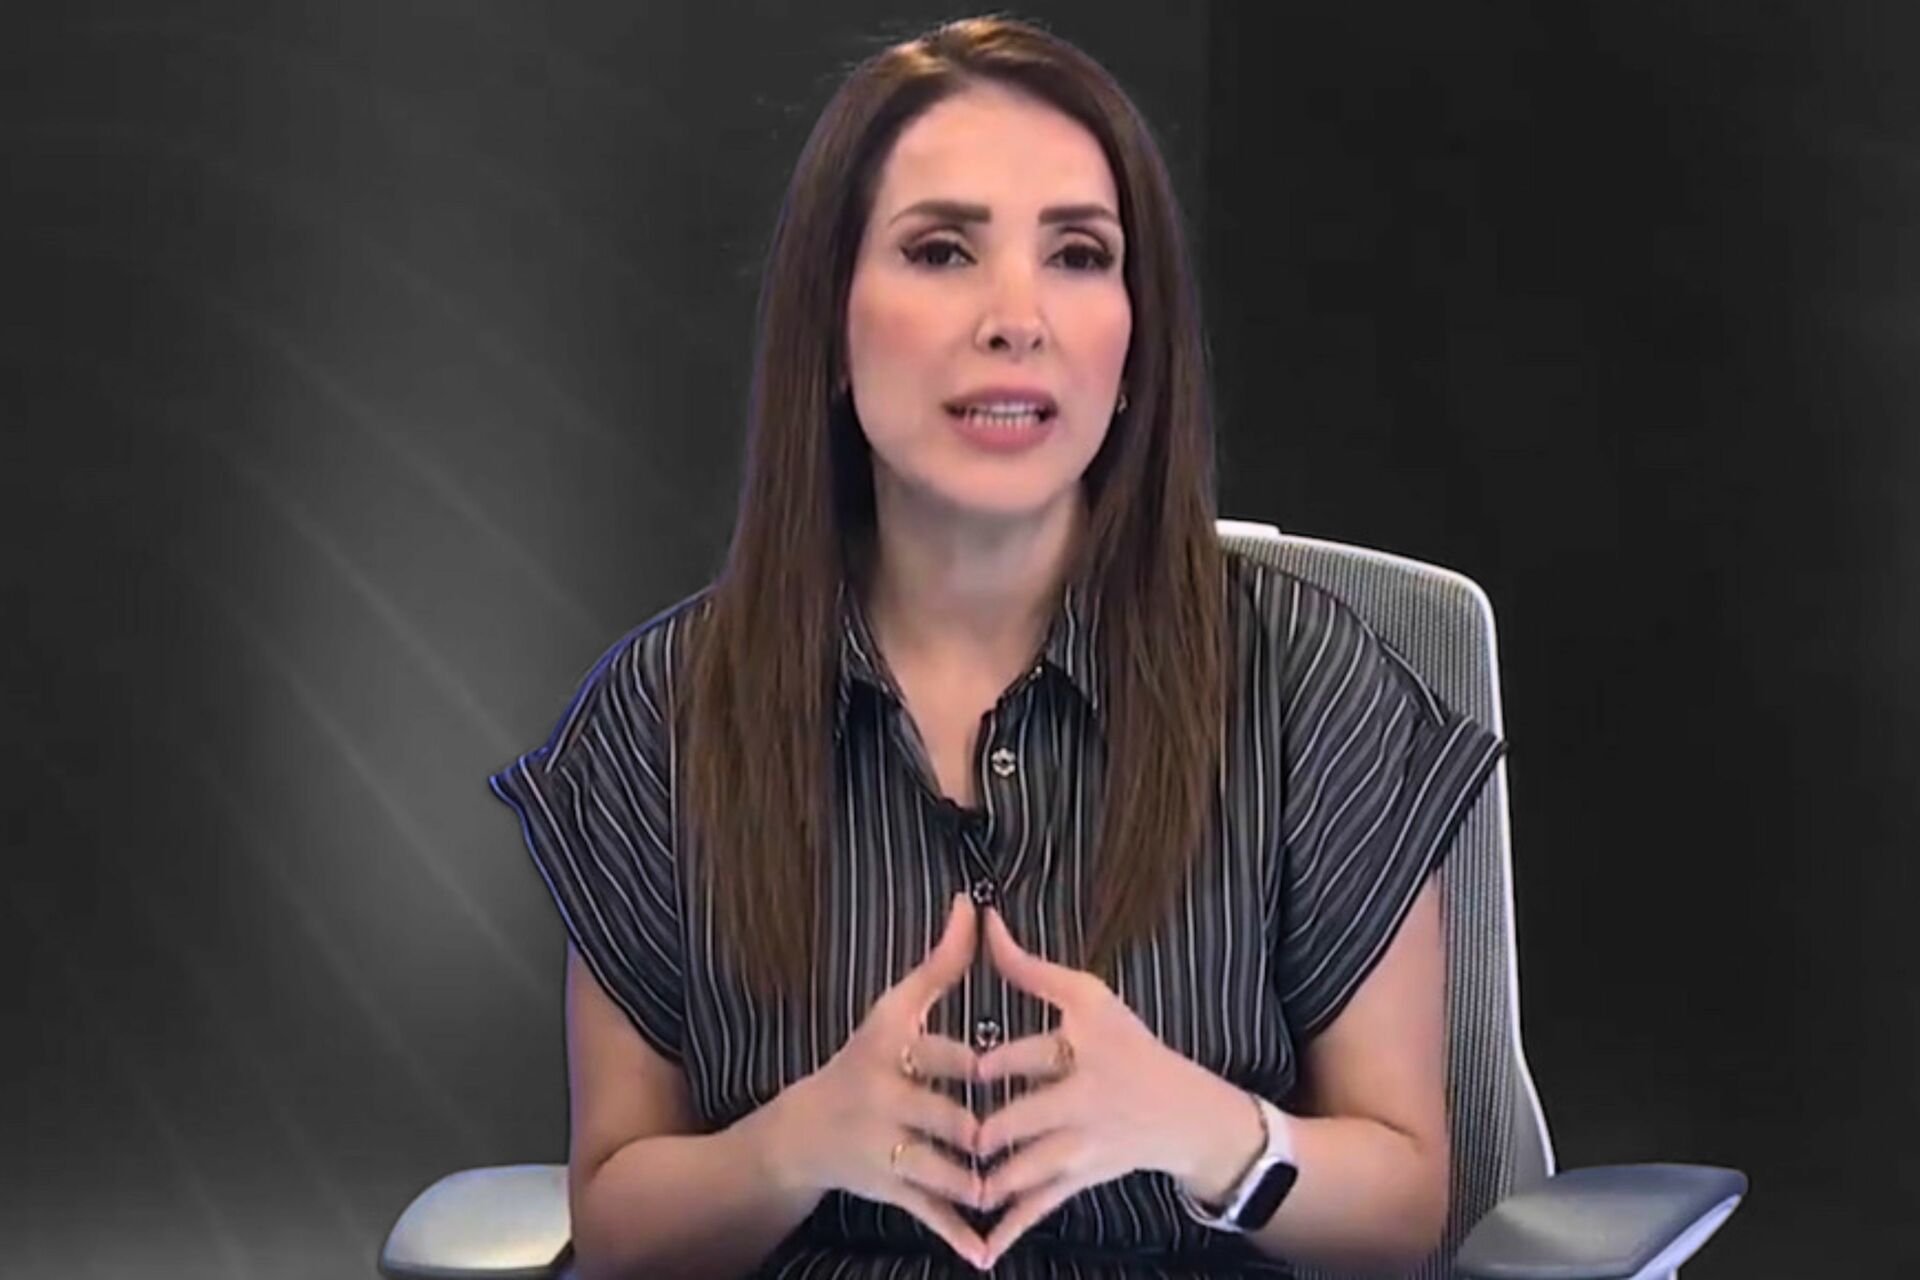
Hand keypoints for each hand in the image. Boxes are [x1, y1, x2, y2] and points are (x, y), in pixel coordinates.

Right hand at [763, 893, 992, 1269]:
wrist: (807, 1130)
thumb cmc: (864, 1056)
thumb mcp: (894, 1008)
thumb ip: (941, 961)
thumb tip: (974, 904)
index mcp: (888, 1052)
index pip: (935, 1054)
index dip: (969, 1061)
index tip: (1005, 1063)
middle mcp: (882, 1101)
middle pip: (946, 1117)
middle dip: (985, 1129)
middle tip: (1026, 1130)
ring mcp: (885, 1150)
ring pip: (943, 1169)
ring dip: (978, 1181)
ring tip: (1015, 1180)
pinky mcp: (889, 1189)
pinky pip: (928, 1212)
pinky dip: (956, 1234)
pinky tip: (986, 1251)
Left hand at [970, 907, 1238, 1268]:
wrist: (1184, 1114)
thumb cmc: (1129, 1046)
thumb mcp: (1089, 998)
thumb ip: (1031, 968)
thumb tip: (986, 921)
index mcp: (1085, 1056)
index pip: (1036, 1058)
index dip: (997, 1064)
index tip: (971, 1069)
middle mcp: (1084, 1107)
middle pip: (1027, 1122)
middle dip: (988, 1132)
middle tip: (950, 1132)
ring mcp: (1082, 1150)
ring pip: (1028, 1171)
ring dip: (989, 1180)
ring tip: (950, 1181)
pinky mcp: (1079, 1182)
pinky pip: (1039, 1208)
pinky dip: (1010, 1229)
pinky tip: (979, 1248)